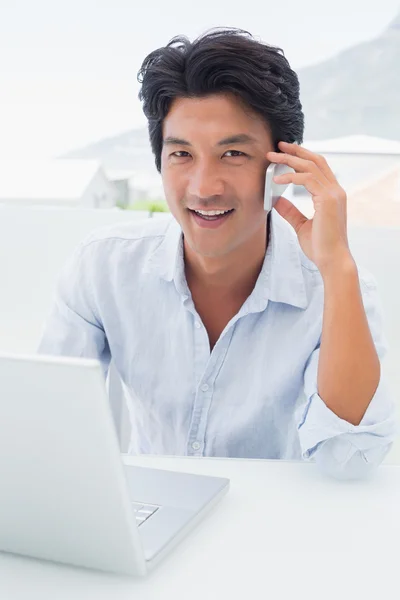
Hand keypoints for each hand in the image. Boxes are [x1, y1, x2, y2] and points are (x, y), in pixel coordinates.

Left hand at [266, 141, 352, 274]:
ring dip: (289, 160)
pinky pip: (307, 179)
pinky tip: (277, 180)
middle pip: (316, 160)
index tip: (285, 152)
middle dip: (296, 151)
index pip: (318, 167)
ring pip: (310, 166)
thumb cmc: (320, 247)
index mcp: (332, 194)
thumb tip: (277, 200)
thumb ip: (290, 211)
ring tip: (272, 158)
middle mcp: (336, 190)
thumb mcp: (301, 225)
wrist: (331, 260)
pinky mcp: (328, 200)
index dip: (302, 157)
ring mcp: (334, 194)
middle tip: (277, 146)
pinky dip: (291, 177)